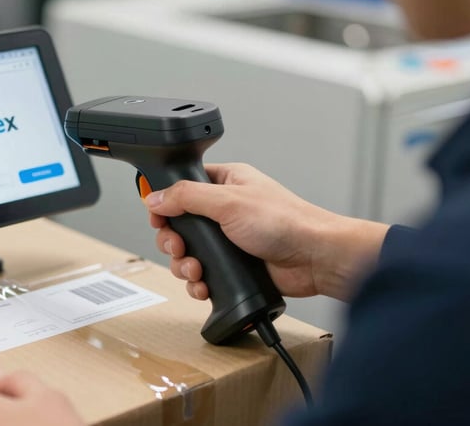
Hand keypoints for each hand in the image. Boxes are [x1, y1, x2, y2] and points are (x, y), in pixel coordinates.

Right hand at [144, 163, 388, 301]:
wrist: (314, 259)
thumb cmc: (285, 222)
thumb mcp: (228, 201)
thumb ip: (187, 197)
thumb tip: (155, 197)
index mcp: (226, 183)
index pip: (183, 187)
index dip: (166, 204)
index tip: (158, 218)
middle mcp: (225, 210)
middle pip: (180, 225)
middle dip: (173, 242)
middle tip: (178, 248)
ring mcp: (229, 240)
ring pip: (189, 254)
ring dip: (184, 266)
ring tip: (195, 271)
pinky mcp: (234, 266)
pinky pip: (204, 275)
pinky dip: (198, 283)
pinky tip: (203, 285)